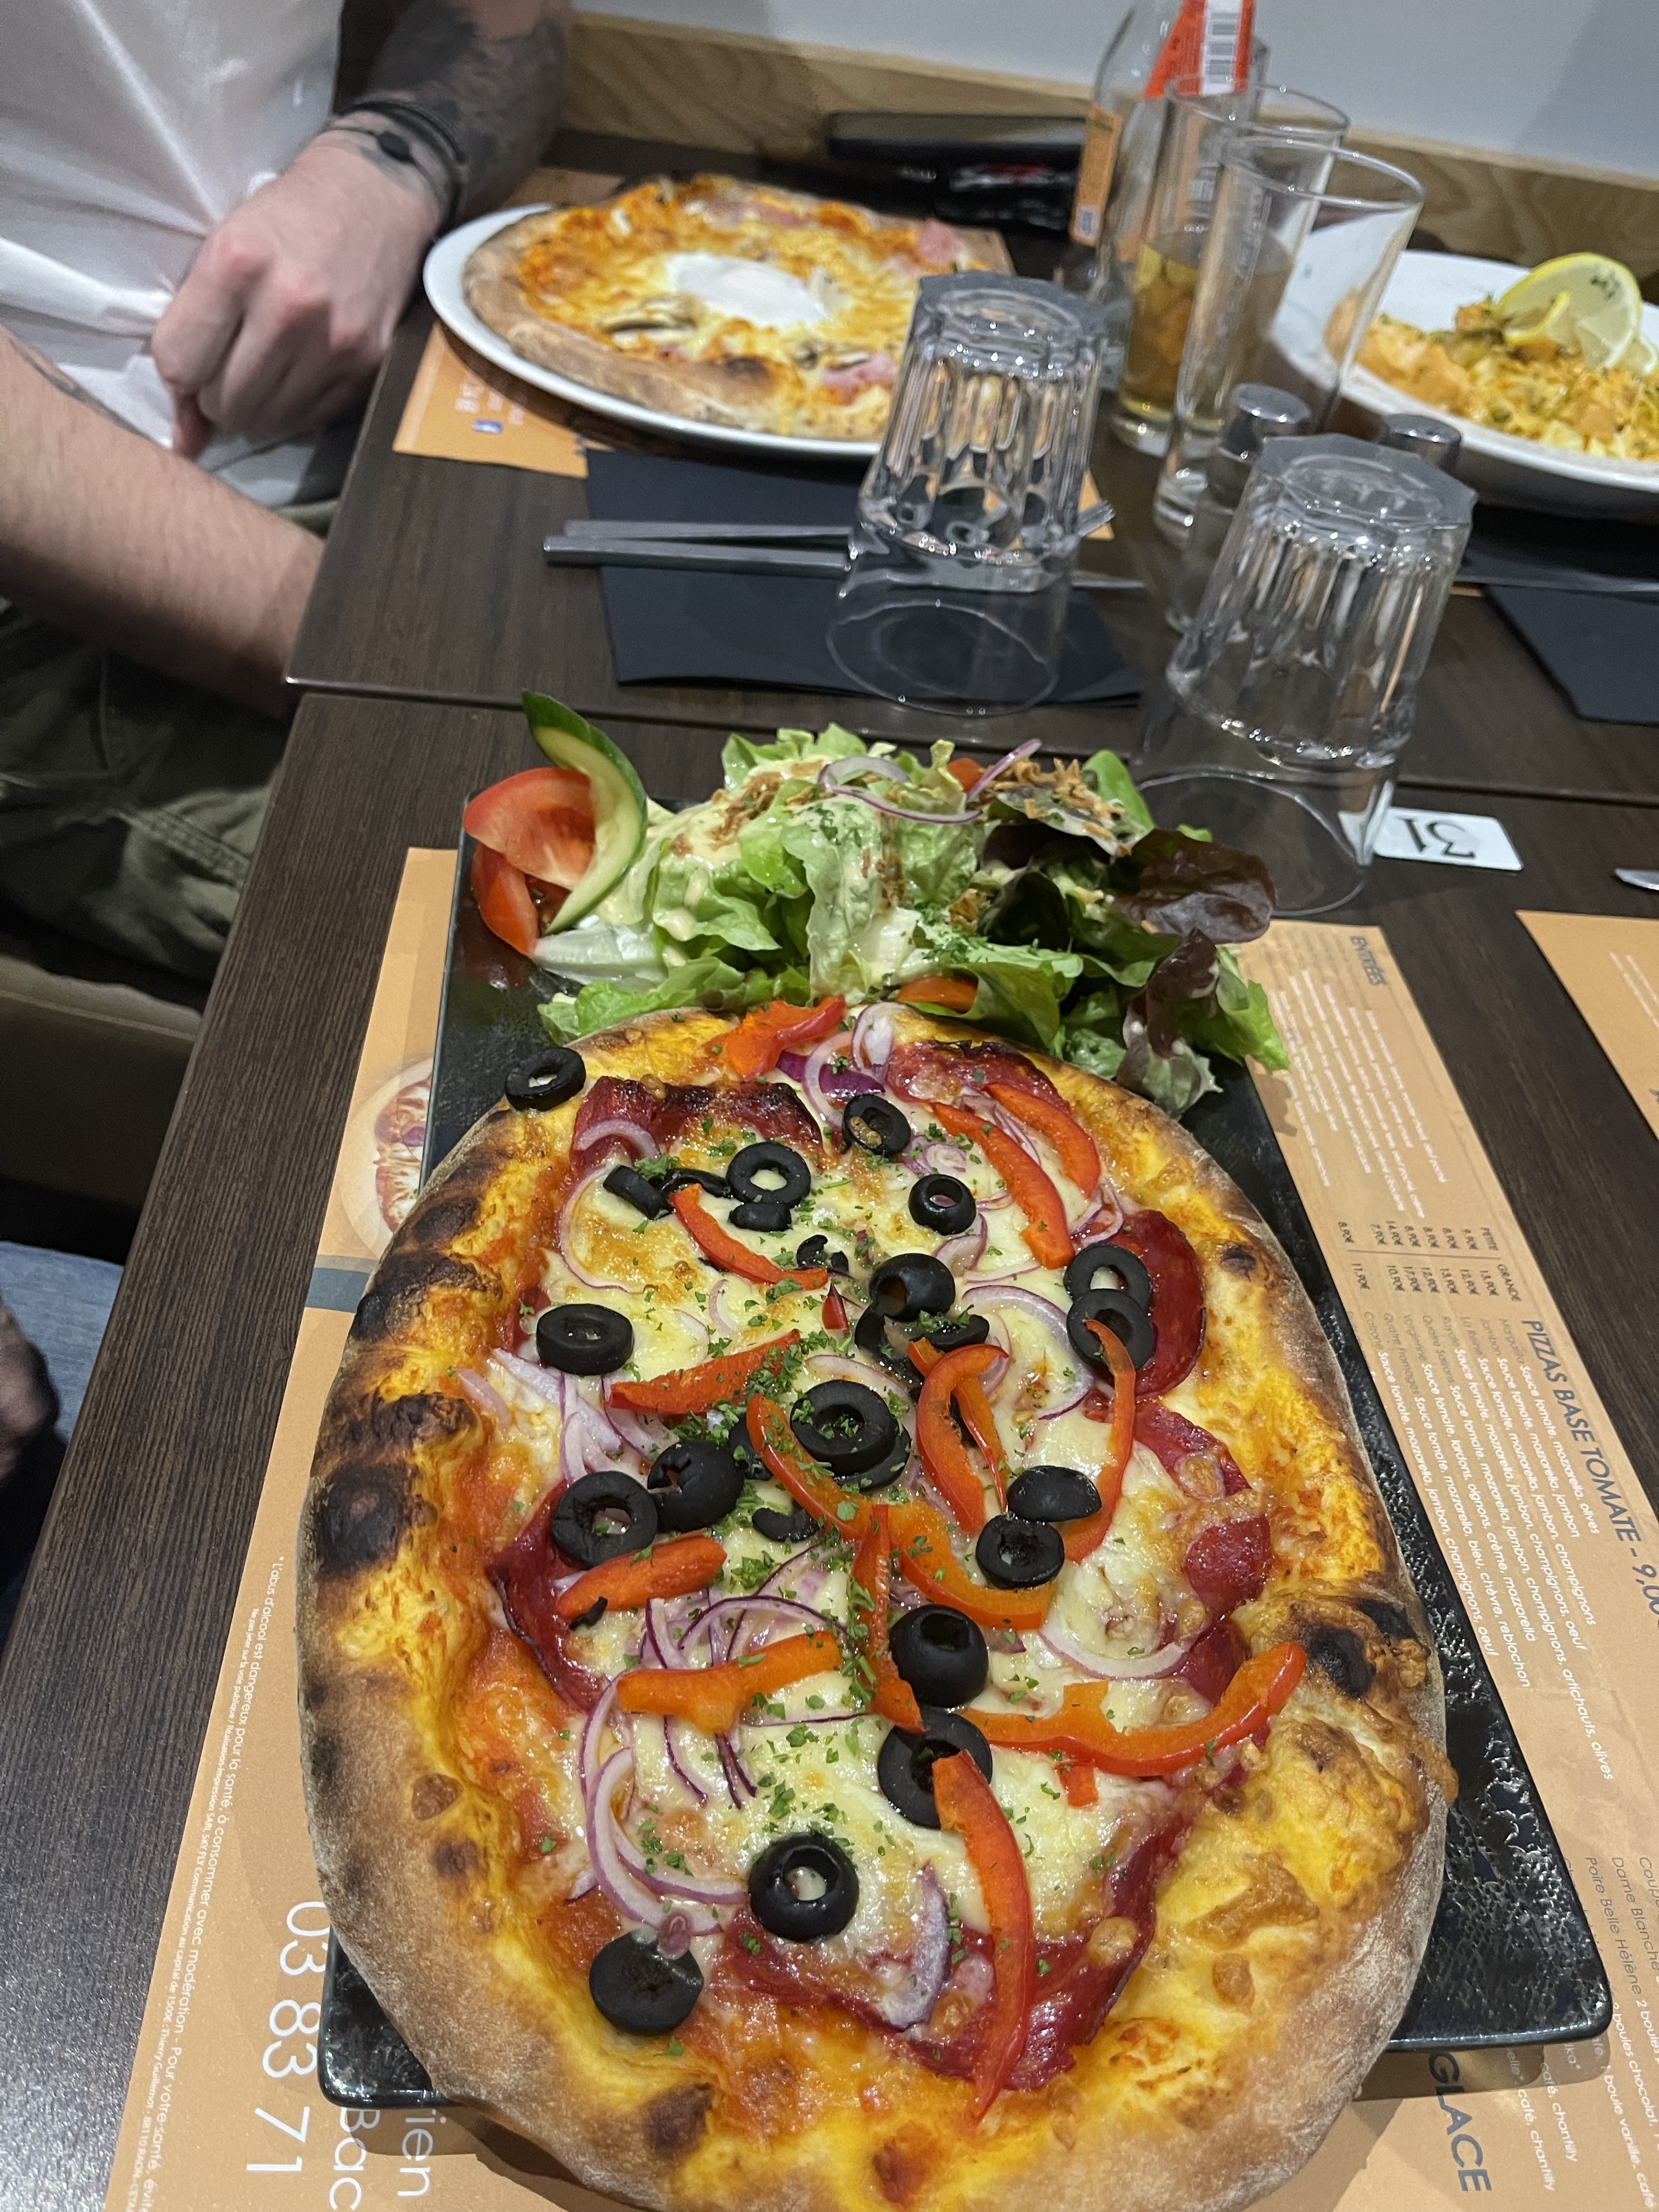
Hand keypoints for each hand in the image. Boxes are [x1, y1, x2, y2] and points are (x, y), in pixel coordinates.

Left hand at [152, 134, 437, 456]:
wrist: (376, 195)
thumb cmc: (287, 216)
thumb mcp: (224, 246)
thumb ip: (194, 330)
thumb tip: (184, 439)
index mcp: (236, 261)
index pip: (179, 363)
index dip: (178, 372)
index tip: (192, 360)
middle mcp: (287, 306)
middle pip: (224, 402)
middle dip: (216, 396)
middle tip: (229, 367)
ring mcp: (334, 340)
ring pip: (266, 421)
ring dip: (255, 407)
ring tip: (263, 371)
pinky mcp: (368, 364)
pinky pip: (309, 419)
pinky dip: (294, 408)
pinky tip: (297, 372)